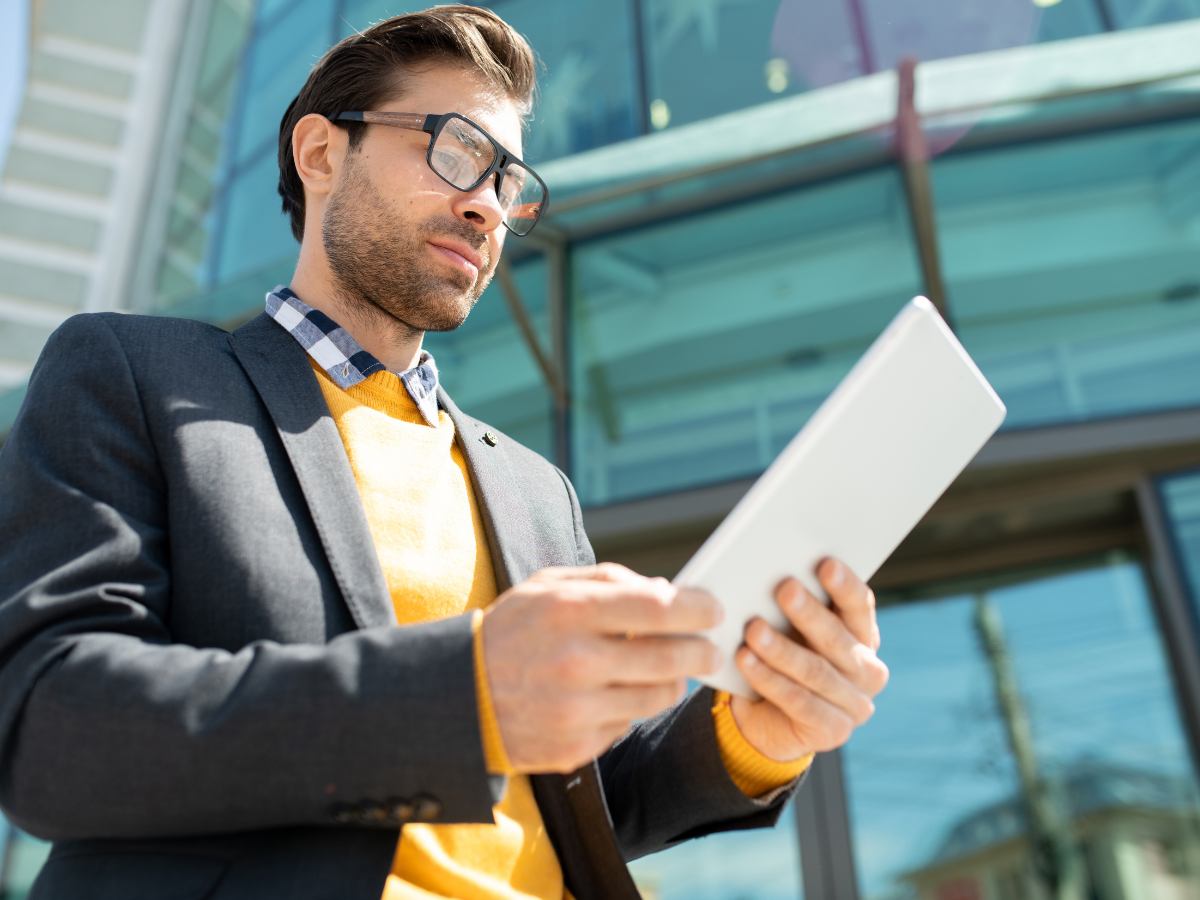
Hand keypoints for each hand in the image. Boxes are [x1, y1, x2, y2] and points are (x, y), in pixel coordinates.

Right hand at [482, 563, 723, 773]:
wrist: (459, 697)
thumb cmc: (513, 630)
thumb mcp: (547, 586)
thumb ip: (608, 580)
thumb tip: (668, 591)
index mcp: (570, 612)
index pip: (659, 608)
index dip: (698, 608)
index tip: (713, 609)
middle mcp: (577, 662)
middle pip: (672, 657)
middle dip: (703, 650)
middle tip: (711, 648)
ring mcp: (577, 710)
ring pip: (660, 695)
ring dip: (672, 680)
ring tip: (665, 668)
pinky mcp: (576, 747)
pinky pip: (629, 724)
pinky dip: (630, 708)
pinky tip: (611, 694)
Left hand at [730, 558, 887, 761]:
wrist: (770, 719)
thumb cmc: (782, 658)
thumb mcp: (790, 631)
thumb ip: (792, 607)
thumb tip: (771, 571)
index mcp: (863, 636)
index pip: (860, 607)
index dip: (845, 586)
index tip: (825, 563)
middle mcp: (868, 670)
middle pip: (836, 638)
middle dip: (809, 613)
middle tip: (784, 588)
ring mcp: (855, 705)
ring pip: (815, 671)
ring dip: (781, 649)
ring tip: (753, 629)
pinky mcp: (834, 731)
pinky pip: (798, 702)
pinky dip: (768, 679)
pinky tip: (745, 660)